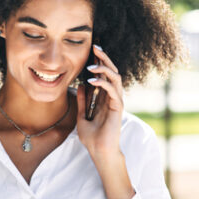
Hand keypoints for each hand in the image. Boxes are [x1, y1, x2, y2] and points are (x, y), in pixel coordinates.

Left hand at [76, 44, 124, 159]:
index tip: (91, 52)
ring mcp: (117, 102)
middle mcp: (112, 97)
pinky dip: (103, 83)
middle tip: (96, 47)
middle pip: (112, 72)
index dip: (99, 62)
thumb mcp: (81, 116)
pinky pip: (113, 90)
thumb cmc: (92, 138)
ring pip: (115, 78)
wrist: (99, 152)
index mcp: (104, 98)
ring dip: (105, 68)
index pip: (104, 75)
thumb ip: (82, 101)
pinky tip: (92, 80)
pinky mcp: (118, 108)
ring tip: (92, 64)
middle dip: (105, 58)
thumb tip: (80, 86)